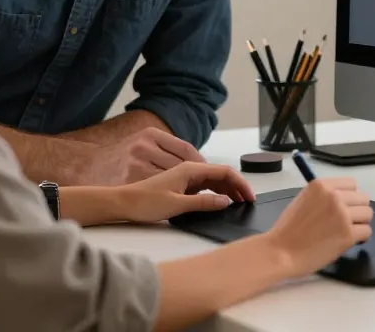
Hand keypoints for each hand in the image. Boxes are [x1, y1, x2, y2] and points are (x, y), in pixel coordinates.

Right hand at [83, 128, 204, 185]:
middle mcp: (144, 147)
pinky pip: (158, 191)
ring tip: (186, 192)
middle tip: (201, 186)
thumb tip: (195, 162)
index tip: (207, 171)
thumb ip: (165, 149)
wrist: (88, 167)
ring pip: (172, 179)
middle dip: (194, 177)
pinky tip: (171, 198)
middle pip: (182, 164)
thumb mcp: (142, 143)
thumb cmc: (120, 158)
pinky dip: (169, 195)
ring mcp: (137, 165)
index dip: (199, 162)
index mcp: (151, 134)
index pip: (185, 148)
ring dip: (184, 187)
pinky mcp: (132, 182)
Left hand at [120, 161, 255, 222]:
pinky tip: (220, 202)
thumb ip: (203, 203)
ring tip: (239, 203)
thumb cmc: (146, 202)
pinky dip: (216, 193)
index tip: (250, 197)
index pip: (224, 171)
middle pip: (221, 174)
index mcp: (190, 169)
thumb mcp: (176, 205)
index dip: (240, 183)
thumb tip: (226, 201)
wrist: (124, 203)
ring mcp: (185, 177)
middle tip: (248, 202)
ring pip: (214, 180)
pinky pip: (204, 186)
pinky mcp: (181, 185)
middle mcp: (189, 170)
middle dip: (237, 186)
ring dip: (228, 190)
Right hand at [264, 178, 373, 278]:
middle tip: (347, 221)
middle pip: (363, 198)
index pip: (351, 183)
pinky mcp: (348, 234)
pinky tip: (348, 241)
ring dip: (360, 223)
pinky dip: (360, 238)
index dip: (350, 196)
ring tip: (347, 231)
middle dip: (357, 210)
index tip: (344, 206)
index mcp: (321, 185)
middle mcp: (334, 196)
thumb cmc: (288, 229)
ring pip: (368, 214)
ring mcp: (342, 215)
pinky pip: (367, 231)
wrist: (281, 252)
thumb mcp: (304, 200)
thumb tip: (344, 199)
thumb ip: (324, 196)